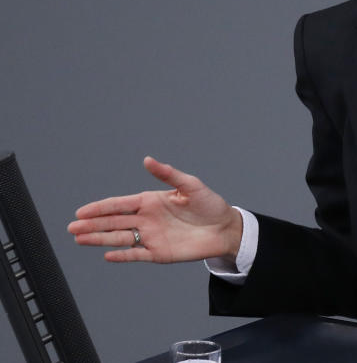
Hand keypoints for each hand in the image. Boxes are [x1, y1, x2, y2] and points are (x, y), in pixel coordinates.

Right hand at [68, 156, 242, 263]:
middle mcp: (147, 219)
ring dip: (100, 239)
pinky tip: (107, 255)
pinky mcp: (159, 253)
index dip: (100, 208)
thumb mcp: (191, 185)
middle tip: (72, 228)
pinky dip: (122, 255)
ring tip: (80, 239)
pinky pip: (137, 254)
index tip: (81, 212)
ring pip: (120, 238)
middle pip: (114, 222)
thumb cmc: (210, 205)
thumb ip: (168, 174)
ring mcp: (151, 237)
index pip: (120, 205)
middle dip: (92, 225)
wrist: (225, 228)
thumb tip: (147, 160)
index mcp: (151, 202)